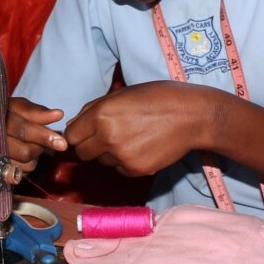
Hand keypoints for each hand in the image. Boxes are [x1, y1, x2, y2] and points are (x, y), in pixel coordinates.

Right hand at [6, 97, 67, 171]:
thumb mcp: (18, 106)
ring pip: (24, 163)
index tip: (62, 142)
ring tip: (32, 143)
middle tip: (46, 139)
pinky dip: (27, 164)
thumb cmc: (5, 113)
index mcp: (0, 119)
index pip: (24, 130)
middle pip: (25, 151)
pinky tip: (24, 154)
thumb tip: (58, 114)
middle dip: (40, 146)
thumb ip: (36, 111)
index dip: (44, 137)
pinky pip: (20, 172)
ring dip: (34, 155)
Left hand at [64, 81, 216, 175]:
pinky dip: (126, 162)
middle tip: (108, 136)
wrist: (192, 116)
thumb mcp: (121, 94)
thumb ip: (93, 109)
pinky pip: (120, 169)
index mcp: (101, 115)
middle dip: (90, 146)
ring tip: (132, 137)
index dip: (78, 134)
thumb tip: (72, 124)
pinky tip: (142, 147)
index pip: (71, 136)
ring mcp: (122, 156)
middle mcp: (108, 137)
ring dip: (110, 153)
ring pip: (102, 161)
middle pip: (82, 153)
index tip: (86, 133)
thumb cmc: (157, 98)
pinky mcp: (136, 169)